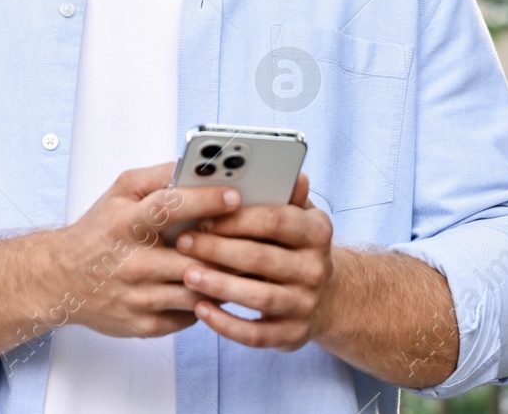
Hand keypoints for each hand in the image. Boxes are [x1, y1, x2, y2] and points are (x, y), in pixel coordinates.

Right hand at [55, 162, 243, 339]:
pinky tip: (216, 286)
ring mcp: (139, 297)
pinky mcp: (145, 325)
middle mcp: (132, 263)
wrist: (62, 280)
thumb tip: (193, 167)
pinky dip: (207, 301)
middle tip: (252, 234)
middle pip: (192, 257)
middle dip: (226, 246)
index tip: (234, 196)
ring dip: (224, 277)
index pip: (169, 208)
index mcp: (126, 224)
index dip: (204, 200)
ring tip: (243, 262)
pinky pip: (191, 316)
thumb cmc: (98, 232)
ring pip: (198, 290)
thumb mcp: (120, 193)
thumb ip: (157, 177)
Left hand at [173, 172, 339, 350]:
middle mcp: (316, 269)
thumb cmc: (295, 245)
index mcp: (317, 231)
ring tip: (187, 275)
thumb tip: (293, 173)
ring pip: (258, 297)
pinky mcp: (292, 335)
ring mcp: (305, 304)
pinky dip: (226, 324)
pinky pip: (256, 334)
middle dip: (218, 249)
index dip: (236, 218)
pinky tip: (201, 309)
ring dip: (220, 285)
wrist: (325, 296)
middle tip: (182, 241)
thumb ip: (285, 194)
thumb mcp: (298, 215)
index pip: (275, 220)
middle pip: (262, 258)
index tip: (202, 214)